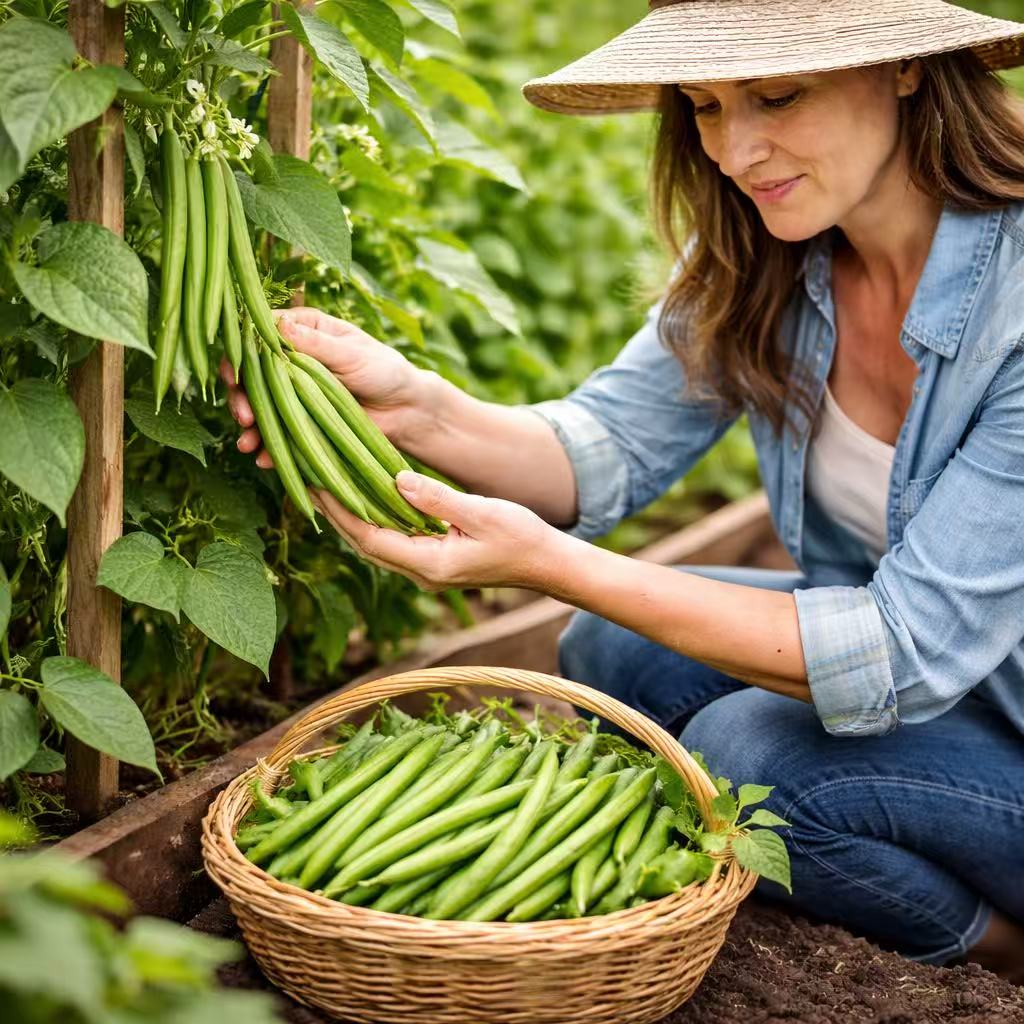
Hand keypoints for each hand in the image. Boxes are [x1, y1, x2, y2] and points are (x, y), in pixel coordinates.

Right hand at [221, 307, 430, 468]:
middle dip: (241, 396)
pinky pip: (278, 431)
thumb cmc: (385, 370)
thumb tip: (279, 327)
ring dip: (250, 424)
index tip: (234, 376)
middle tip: (243, 416)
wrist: (406, 410)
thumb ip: (316, 344)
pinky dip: (269, 446)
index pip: (258, 335)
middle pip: (251, 374)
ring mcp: (294, 391)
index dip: (241, 354)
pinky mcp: (301, 420)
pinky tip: (263, 458)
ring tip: (247, 443)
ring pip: (259, 405)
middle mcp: (291, 359)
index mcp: (303, 330)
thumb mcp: (353, 354)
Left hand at [312, 470, 557, 591]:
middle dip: (336, 514)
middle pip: (365, 544)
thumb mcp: (481, 512)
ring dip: (352, 517)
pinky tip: (366, 499)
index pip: (370, 538)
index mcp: (430, 564)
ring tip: (327, 486)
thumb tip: (396, 479)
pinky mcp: (435, 561)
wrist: (548, 563)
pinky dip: (376, 520)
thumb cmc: (522, 537)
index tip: (316, 483)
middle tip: (308, 479)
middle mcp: (422, 572)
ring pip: (377, 544)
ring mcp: (428, 570)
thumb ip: (438, 498)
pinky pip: (394, 541)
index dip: (340, 512)